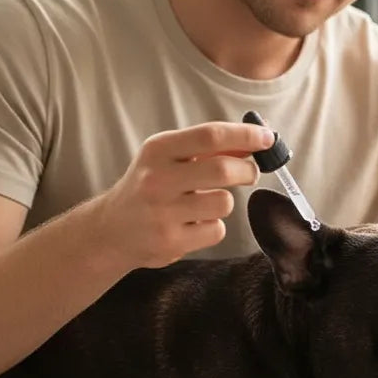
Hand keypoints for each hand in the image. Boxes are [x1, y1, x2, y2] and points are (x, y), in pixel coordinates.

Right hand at [97, 122, 275, 270]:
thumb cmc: (149, 186)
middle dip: (247, 170)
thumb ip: (207, 148)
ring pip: (223, 203)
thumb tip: (256, 139)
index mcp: (158, 150)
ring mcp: (162, 213)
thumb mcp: (168, 157)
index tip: (267, 138)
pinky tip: (193, 224)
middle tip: (250, 172)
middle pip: (222, 169)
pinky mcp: (170, 242)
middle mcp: (157, 179)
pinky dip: (213, 227)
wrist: (111, 230)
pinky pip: (216, 230)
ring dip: (225, 202)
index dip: (245, 135)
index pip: (210, 135)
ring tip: (207, 202)